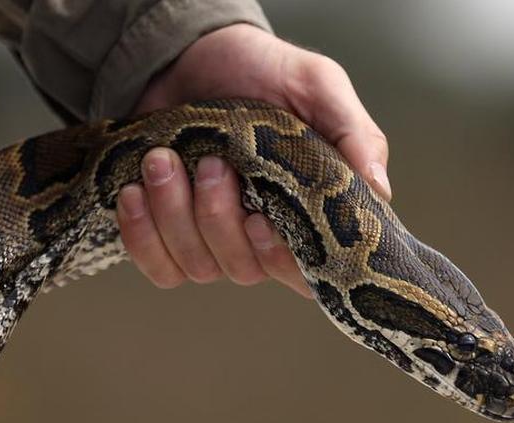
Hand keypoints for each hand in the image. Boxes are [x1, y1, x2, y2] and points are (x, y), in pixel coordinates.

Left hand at [116, 23, 389, 297]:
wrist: (197, 56)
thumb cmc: (267, 74)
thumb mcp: (319, 88)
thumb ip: (354, 135)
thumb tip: (379, 191)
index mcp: (308, 216)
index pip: (304, 274)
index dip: (278, 258)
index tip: (258, 218)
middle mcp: (261, 239)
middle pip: (242, 269)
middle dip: (216, 217)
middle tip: (209, 164)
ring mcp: (213, 243)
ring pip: (197, 265)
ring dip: (173, 215)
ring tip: (161, 160)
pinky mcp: (170, 238)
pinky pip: (158, 266)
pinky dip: (142, 234)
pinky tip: (134, 193)